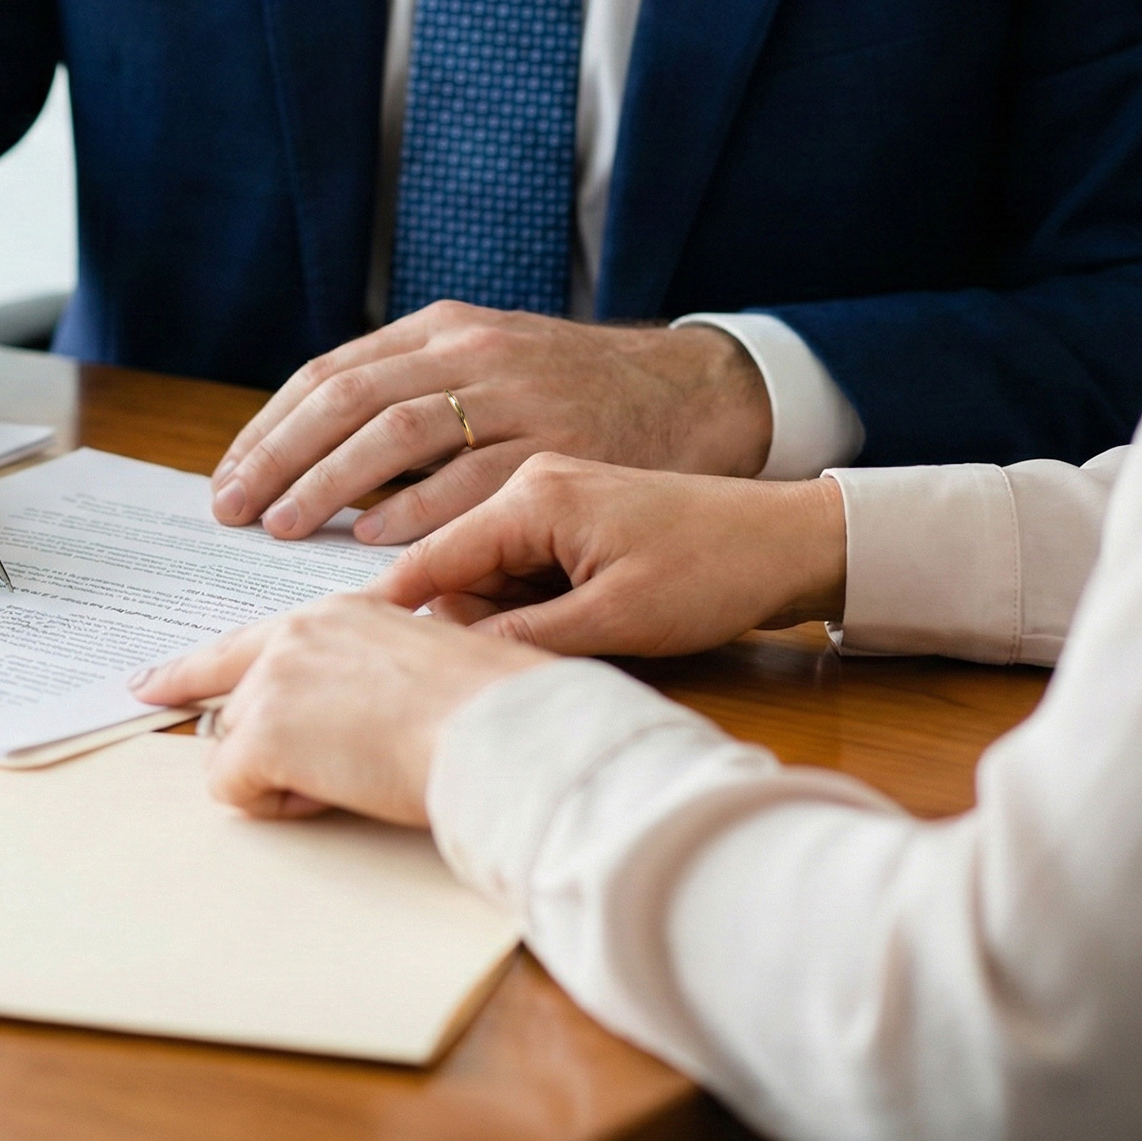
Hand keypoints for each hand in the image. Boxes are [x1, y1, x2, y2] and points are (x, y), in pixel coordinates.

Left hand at [129, 594, 554, 822]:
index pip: (249, 640)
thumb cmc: (493, 711)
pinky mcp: (265, 731)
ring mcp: (275, 679)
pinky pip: (234, 787)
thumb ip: (369, 679)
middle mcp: (297, 633)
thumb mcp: (424, 670)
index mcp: (341, 613)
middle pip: (233, 698)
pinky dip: (277, 805)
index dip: (194, 668)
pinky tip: (335, 792)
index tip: (150, 680)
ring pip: (235, 747)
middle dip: (248, 733)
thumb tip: (348, 720)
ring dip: (283, 774)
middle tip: (255, 738)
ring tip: (358, 774)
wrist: (504, 729)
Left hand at [209, 304, 771, 544]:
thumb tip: (309, 465)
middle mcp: (472, 349)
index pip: (329, 373)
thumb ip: (411, 398)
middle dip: (281, 456)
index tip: (228, 478)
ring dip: (332, 483)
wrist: (694, 392)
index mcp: (443, 328)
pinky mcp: (558, 440)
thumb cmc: (575, 394)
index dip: (270, 428)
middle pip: (348, 398)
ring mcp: (517, 392)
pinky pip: (470, 476)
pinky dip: (416, 509)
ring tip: (286, 526)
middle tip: (236, 509)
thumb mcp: (488, 365)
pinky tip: (375, 539)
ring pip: (398, 430)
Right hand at [372, 453, 846, 657]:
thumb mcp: (615, 619)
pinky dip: (524, 597)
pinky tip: (566, 617)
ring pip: (481, 565)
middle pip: (451, 564)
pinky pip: (513, 559)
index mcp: (532, 494)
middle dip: (466, 618)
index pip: (430, 553)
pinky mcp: (568, 509)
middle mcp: (529, 480)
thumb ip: (521, 637)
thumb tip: (447, 660)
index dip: (391, 604)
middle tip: (520, 656)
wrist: (791, 539)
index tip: (350, 644)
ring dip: (500, 610)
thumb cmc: (713, 571)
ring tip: (566, 634)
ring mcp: (548, 490)